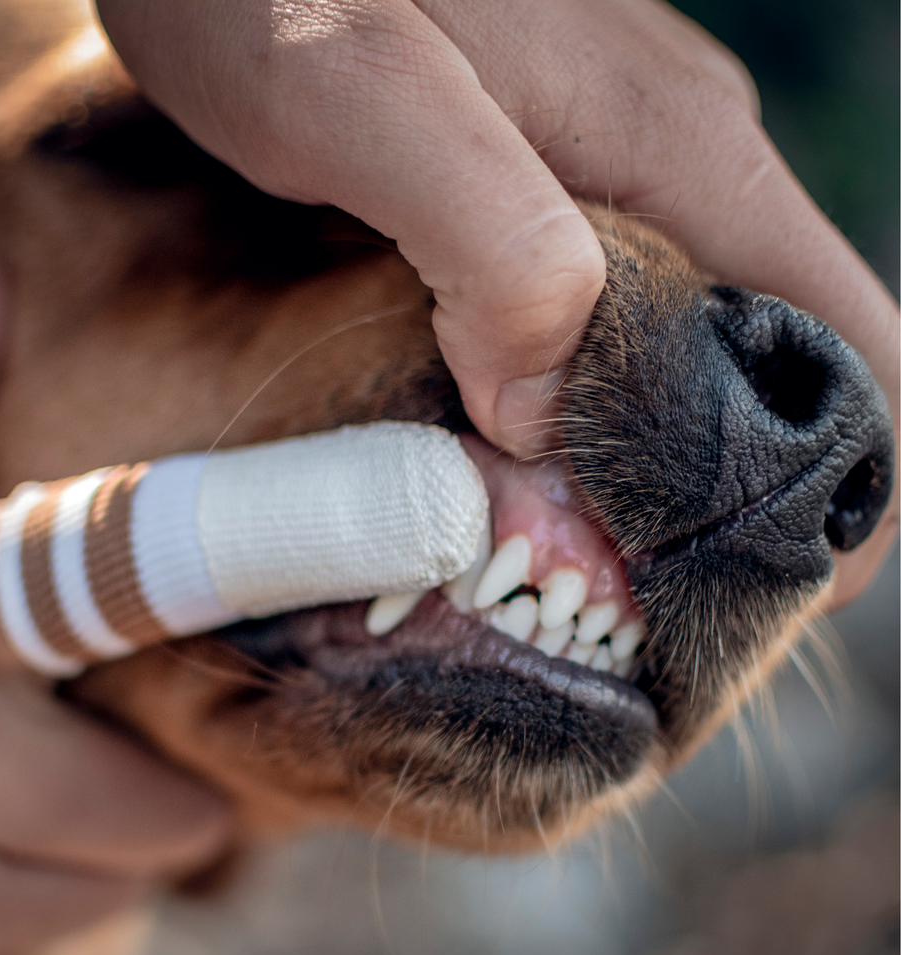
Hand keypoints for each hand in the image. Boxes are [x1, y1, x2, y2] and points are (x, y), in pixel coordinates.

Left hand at [96, 0, 898, 608]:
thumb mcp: (359, 100)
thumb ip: (486, 239)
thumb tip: (541, 407)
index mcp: (676, 151)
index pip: (845, 339)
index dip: (844, 485)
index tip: (767, 600)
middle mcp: (669, 156)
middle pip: (773, 356)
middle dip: (733, 494)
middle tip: (639, 603)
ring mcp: (603, 162)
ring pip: (683, 338)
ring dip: (648, 455)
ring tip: (575, 552)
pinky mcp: (533, 175)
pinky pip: (603, 307)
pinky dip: (583, 398)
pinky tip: (511, 448)